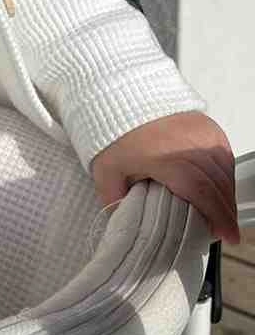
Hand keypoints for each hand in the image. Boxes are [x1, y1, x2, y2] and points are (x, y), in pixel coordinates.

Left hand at [91, 111, 239, 245]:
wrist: (122, 98)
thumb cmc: (115, 134)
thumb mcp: (106, 172)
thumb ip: (116, 202)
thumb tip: (126, 225)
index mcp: (164, 157)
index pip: (201, 191)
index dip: (217, 216)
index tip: (227, 236)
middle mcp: (188, 143)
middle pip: (218, 184)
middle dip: (226, 212)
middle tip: (226, 231)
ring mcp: (200, 132)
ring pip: (225, 170)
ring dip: (227, 194)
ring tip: (222, 214)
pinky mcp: (206, 125)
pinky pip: (224, 154)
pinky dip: (225, 174)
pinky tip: (219, 188)